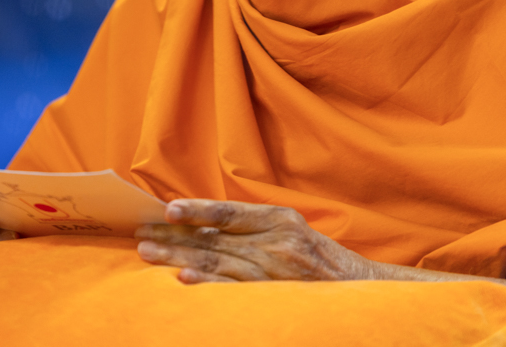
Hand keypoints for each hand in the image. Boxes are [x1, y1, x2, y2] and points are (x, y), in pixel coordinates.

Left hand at [135, 199, 378, 283]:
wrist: (363, 293)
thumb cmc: (321, 261)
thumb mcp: (293, 232)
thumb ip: (254, 228)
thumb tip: (204, 228)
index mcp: (281, 219)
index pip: (229, 212)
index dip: (196, 210)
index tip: (166, 210)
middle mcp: (278, 241)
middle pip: (216, 237)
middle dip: (175, 236)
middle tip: (142, 234)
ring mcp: (277, 271)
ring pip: (218, 262)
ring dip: (179, 258)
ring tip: (148, 254)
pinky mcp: (276, 295)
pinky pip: (234, 289)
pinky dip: (208, 284)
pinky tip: (183, 281)